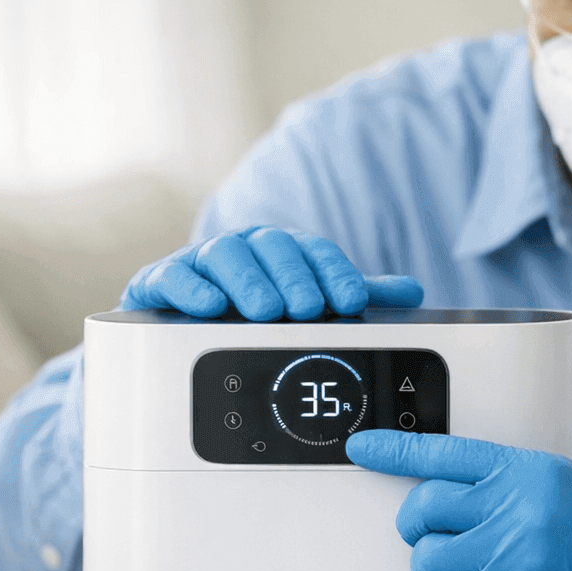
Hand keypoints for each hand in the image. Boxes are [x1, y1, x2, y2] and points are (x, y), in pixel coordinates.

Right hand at [120, 227, 421, 319]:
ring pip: (226, 255)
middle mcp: (246, 248)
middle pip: (272, 247)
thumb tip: (410, 292)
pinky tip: (210, 306)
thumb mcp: (312, 305)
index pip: (316, 252)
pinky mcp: (161, 280)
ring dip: (248, 281)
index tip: (350, 301)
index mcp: (284, 250)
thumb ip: (353, 296)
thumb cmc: (256, 312)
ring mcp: (202, 262)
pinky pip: (173, 276)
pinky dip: (190, 287)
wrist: (186, 323)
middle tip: (307, 309)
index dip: (335, 274)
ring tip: (264, 311)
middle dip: (293, 279)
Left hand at [345, 430, 571, 570]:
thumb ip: (504, 482)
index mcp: (523, 470)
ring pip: (426, 560)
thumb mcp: (557, 484)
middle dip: (419, 528)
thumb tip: (446, 490)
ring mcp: (507, 555)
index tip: (362, 448)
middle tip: (436, 537)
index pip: (444, 454)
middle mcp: (512, 507)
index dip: (395, 451)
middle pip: (422, 510)